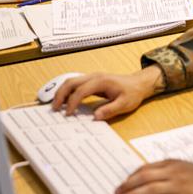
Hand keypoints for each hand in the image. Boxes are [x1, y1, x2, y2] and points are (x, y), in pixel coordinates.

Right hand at [51, 66, 165, 119]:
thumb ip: (110, 109)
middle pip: (71, 82)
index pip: (81, 91)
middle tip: (54, 108)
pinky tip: (65, 101)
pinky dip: (67, 91)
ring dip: (62, 92)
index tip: (68, 114)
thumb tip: (95, 116)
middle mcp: (94, 77)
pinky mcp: (92, 81)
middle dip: (60, 94)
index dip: (72, 102)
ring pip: (71, 81)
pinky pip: (76, 84)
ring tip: (56, 106)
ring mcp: (92, 78)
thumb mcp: (124, 104)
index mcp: (101, 81)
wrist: (139, 83)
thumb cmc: (132, 92)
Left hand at [116, 160, 192, 193]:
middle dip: (128, 185)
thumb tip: (149, 176)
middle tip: (117, 192)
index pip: (146, 168)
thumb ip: (167, 170)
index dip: (132, 176)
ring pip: (150, 189)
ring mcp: (178, 185)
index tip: (123, 183)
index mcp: (172, 164)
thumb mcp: (184, 167)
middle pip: (144, 177)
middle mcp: (173, 172)